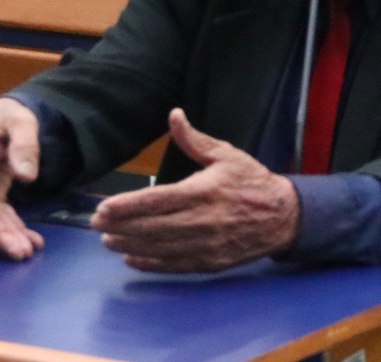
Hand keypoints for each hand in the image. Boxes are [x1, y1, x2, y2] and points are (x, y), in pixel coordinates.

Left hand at [91, 109, 299, 272]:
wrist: (284, 217)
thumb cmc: (251, 181)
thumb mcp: (226, 154)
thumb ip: (194, 139)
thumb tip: (174, 115)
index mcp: (204, 191)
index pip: (157, 200)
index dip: (127, 206)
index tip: (103, 208)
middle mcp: (203, 220)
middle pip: (152, 227)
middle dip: (121, 226)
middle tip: (96, 225)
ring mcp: (206, 245)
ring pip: (160, 248)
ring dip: (130, 245)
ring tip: (107, 241)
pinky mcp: (210, 262)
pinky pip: (175, 266)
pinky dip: (151, 264)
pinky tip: (132, 258)